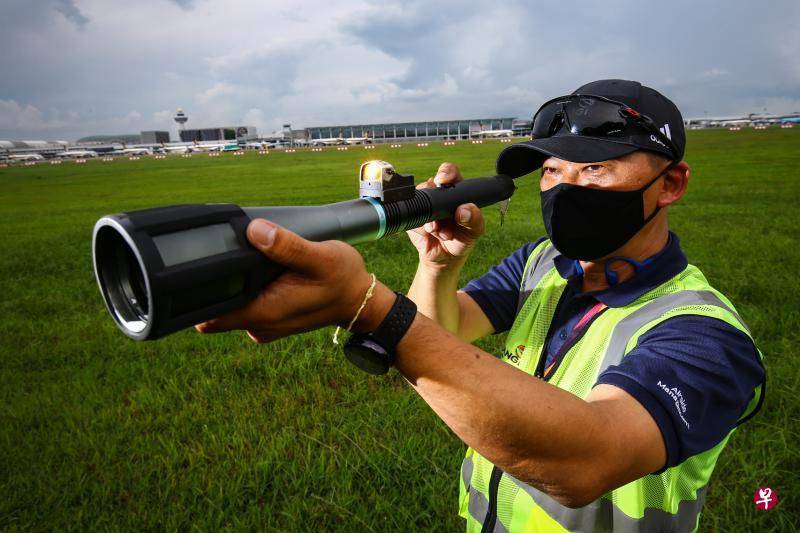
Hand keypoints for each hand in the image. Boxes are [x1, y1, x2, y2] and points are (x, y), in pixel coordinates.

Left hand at [195, 219, 394, 342]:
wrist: (360, 300)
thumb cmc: (343, 279)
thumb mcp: (320, 257)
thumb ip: (287, 246)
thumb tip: (255, 230)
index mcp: (265, 313)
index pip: (211, 314)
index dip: (196, 294)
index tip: (195, 268)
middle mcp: (259, 325)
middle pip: (215, 307)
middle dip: (215, 282)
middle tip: (227, 252)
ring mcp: (262, 325)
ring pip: (229, 305)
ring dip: (233, 284)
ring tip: (246, 258)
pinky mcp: (267, 319)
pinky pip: (244, 304)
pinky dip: (246, 288)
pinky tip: (258, 270)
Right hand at [406, 162, 484, 269]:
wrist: (447, 258)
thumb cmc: (462, 238)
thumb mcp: (475, 230)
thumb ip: (474, 219)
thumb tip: (464, 209)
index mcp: (455, 191)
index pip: (449, 173)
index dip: (445, 172)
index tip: (443, 180)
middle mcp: (437, 195)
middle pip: (430, 184)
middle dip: (435, 198)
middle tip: (442, 214)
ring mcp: (424, 206)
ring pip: (421, 202)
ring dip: (434, 220)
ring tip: (444, 233)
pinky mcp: (412, 218)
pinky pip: (413, 217)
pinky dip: (425, 228)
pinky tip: (434, 234)